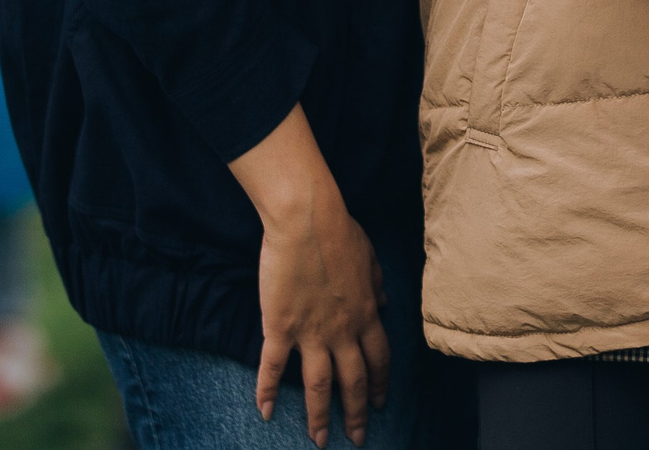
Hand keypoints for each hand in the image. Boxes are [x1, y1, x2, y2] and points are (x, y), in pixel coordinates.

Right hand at [231, 108, 390, 446]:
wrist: (307, 221)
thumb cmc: (339, 230)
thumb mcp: (370, 257)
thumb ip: (377, 285)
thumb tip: (383, 303)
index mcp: (367, 313)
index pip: (379, 359)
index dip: (380, 384)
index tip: (381, 403)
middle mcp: (344, 330)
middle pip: (354, 381)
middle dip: (357, 413)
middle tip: (357, 438)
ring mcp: (312, 332)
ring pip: (320, 386)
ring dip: (320, 417)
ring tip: (318, 441)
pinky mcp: (281, 328)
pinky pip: (274, 368)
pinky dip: (268, 392)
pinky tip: (265, 412)